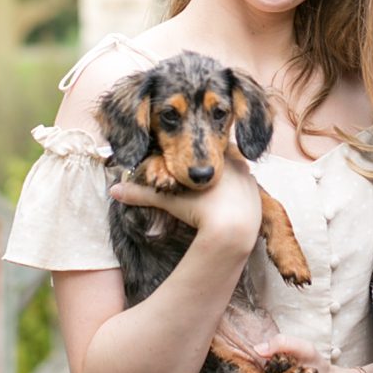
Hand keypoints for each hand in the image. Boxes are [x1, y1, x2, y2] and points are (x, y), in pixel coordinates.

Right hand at [111, 159, 262, 250]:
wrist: (234, 229)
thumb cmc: (200, 211)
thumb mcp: (169, 201)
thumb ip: (143, 193)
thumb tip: (114, 191)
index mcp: (216, 155)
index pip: (204, 143)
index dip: (191, 149)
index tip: (183, 158)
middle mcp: (237, 162)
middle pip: (222, 155)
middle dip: (210, 162)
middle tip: (197, 174)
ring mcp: (250, 178)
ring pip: (237, 171)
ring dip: (225, 177)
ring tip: (212, 188)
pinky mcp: (258, 195)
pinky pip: (246, 188)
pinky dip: (236, 192)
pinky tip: (228, 200)